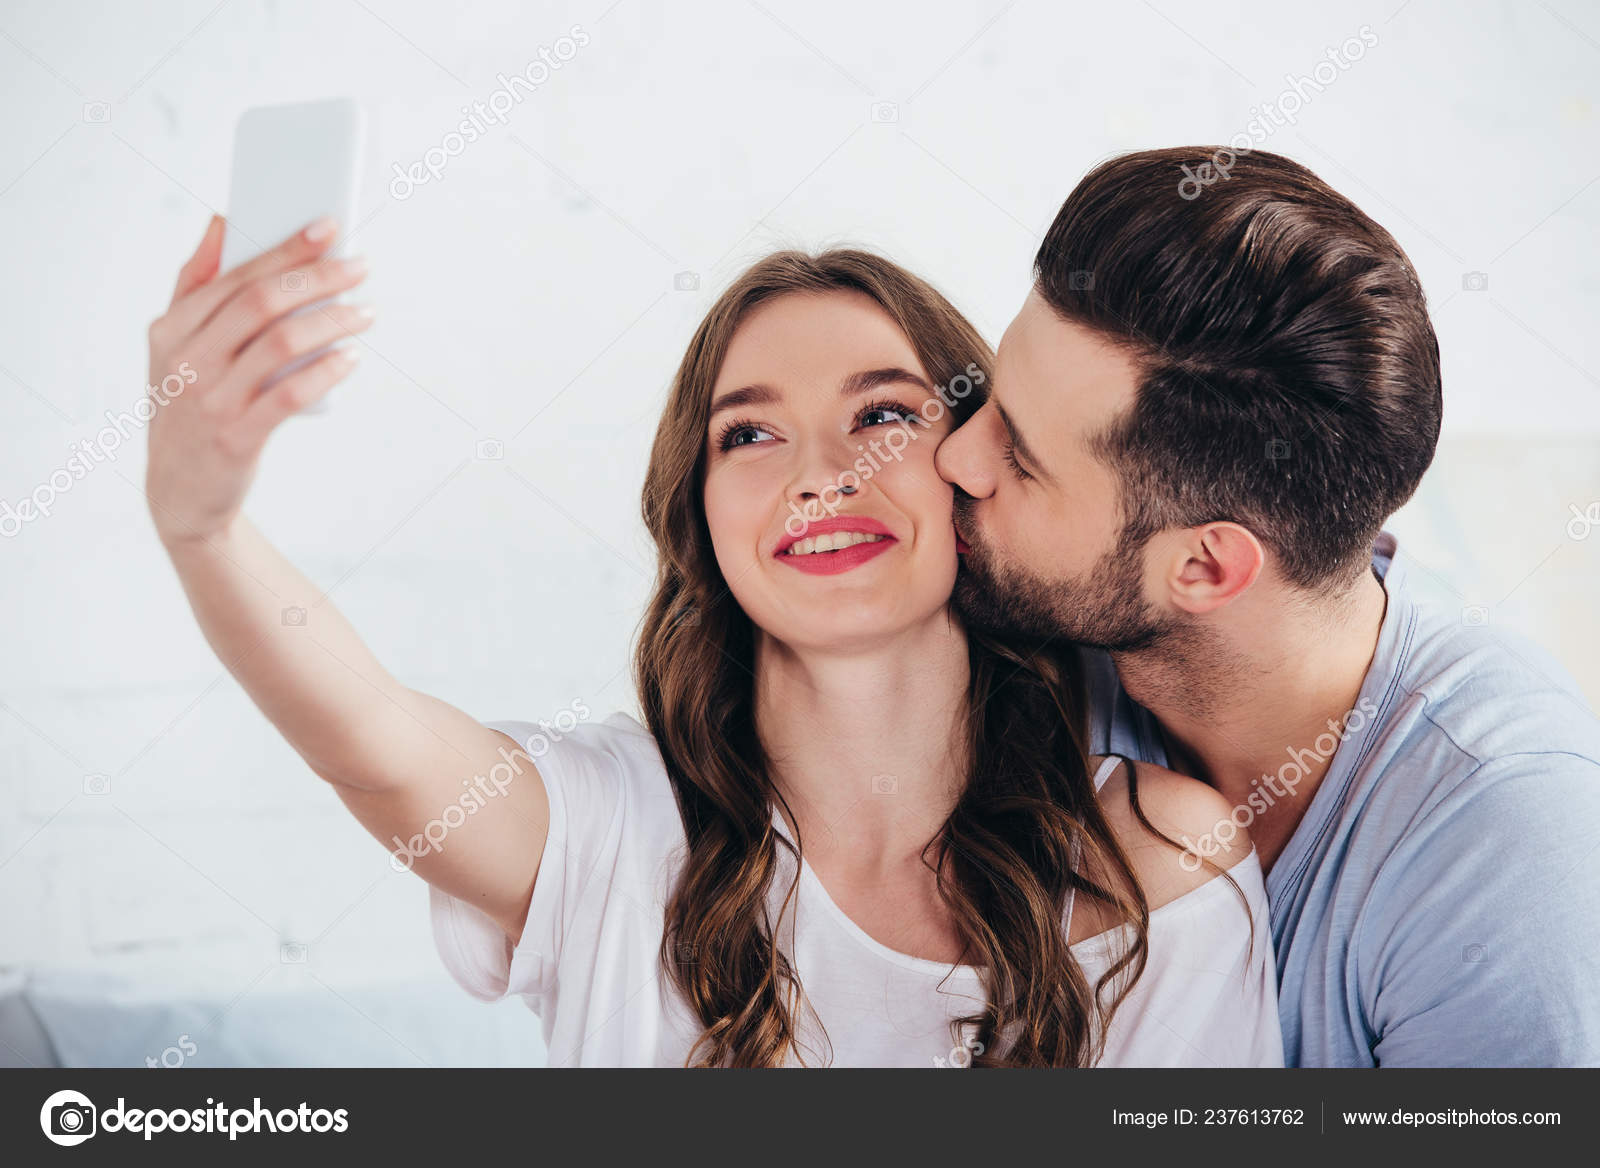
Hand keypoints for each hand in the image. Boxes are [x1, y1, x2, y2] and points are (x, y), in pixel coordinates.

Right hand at [144, 215, 372, 546]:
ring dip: (332, 321)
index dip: (286, 248)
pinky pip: (289, 395)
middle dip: (319, 278)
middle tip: (360, 268)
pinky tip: (352, 357)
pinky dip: (326, 370)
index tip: (329, 228)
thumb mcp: (173, 346)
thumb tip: (222, 221)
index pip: (237, 276)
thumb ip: (195, 282)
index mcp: (171, 328)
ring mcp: (210, 399)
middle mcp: (187, 359)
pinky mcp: (236, 437)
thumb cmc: (187, 406)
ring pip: (282, 343)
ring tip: (365, 313)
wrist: (179, 490)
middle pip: (262, 303)